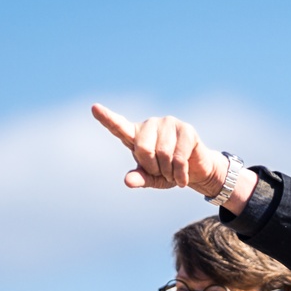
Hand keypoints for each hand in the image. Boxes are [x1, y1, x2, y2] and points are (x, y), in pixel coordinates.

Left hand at [91, 104, 223, 194]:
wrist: (196, 172)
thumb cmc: (168, 173)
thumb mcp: (152, 179)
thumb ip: (139, 178)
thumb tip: (128, 181)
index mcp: (136, 135)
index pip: (118, 127)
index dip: (106, 118)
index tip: (95, 108)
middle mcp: (150, 125)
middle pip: (142, 149)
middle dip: (153, 167)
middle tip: (161, 171)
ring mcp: (169, 123)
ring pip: (163, 154)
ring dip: (168, 172)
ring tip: (172, 172)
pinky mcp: (186, 129)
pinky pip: (178, 157)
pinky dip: (180, 174)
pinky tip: (182, 179)